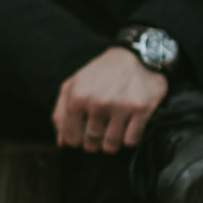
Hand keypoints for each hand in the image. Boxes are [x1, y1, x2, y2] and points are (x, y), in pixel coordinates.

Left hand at [53, 47, 168, 153]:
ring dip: (112, 142)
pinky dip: (130, 138)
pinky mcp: (141, 109)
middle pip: (91, 145)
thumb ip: (61, 113)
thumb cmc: (101, 73)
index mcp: (77, 98)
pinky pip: (131, 141)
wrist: (136, 56)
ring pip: (111, 146)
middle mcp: (98, 102)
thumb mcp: (73, 85)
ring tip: (114, 128)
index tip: (84, 134)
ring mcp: (120, 106)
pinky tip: (128, 125)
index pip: (71, 139)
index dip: (78, 141)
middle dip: (95, 142)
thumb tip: (61, 142)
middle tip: (101, 129)